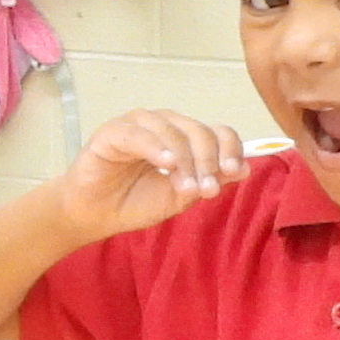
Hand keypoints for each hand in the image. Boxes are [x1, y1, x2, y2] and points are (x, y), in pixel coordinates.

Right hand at [53, 109, 251, 237]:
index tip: (234, 172)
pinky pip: (140, 135)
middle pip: (199, 130)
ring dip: (186, 161)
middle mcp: (164, 125)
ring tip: (186, 188)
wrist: (96, 215)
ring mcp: (138, 125)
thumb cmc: (135, 202)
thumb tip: (243, 169)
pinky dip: (157, 148)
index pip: (216, 131)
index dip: (229, 149)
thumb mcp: (180, 196)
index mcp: (183, 137)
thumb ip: (208, 181)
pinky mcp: (113, 131)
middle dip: (208, 162)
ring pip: (173, 132)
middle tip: (208, 190)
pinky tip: (167, 165)